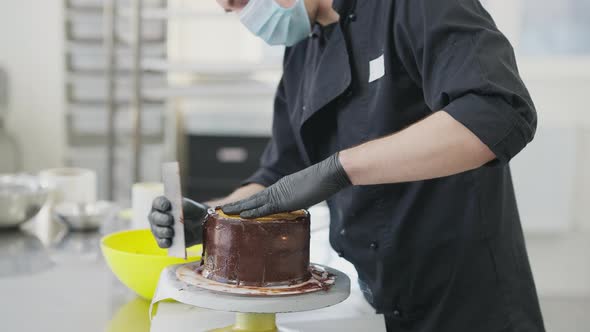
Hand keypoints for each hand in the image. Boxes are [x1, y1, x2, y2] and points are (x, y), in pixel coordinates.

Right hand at [149, 197, 208, 247]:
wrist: (200, 225)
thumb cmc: (193, 212)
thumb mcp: (192, 207)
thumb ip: (185, 207)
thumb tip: (180, 211)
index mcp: (162, 204)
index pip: (158, 202)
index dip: (161, 204)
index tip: (167, 205)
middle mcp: (156, 216)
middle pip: (155, 217)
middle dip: (162, 219)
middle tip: (170, 220)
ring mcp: (158, 229)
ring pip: (157, 231)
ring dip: (163, 231)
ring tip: (171, 232)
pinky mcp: (162, 240)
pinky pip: (161, 243)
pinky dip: (165, 242)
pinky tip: (169, 242)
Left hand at [222, 153, 350, 217]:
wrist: (330, 173)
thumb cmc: (323, 182)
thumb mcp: (307, 193)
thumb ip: (299, 200)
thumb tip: (297, 209)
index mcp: (282, 188)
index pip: (260, 198)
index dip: (247, 203)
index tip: (236, 208)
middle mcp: (277, 189)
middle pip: (252, 199)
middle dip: (236, 205)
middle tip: (221, 209)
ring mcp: (279, 193)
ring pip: (253, 202)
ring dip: (237, 208)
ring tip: (223, 212)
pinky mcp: (284, 199)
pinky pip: (264, 207)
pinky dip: (251, 211)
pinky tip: (241, 215)